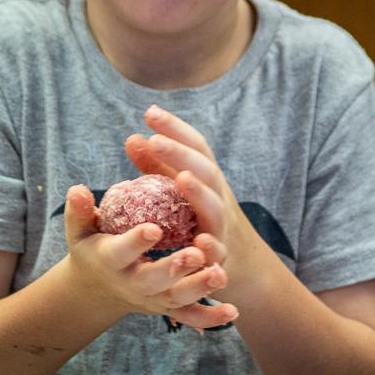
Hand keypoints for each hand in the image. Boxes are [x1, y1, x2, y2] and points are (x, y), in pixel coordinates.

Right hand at [63, 184, 236, 330]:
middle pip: (153, 280)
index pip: (121, 251)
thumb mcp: (80, 231)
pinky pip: (190, 315)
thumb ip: (79, 212)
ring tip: (220, 274)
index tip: (153, 229)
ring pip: (177, 298)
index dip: (136, 242)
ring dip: (199, 289)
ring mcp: (153, 298)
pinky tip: (232, 311)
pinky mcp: (168, 307)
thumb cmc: (92, 248)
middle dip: (174, 269)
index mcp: (111, 260)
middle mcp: (133, 282)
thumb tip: (78, 190)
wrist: (98, 288)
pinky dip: (211, 317)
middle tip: (194, 254)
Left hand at [125, 105, 246, 261]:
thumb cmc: (200, 219)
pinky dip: (211, 246)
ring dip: (200, 193)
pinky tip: (200, 240)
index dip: (175, 128)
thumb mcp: (180, 191)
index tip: (150, 112)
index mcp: (206, 178)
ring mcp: (221, 227)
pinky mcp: (221, 258)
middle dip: (181, 154)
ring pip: (214, 207)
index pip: (195, 147)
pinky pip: (218, 251)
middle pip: (205, 171)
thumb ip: (157, 168)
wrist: (242, 263)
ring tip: (182, 179)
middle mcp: (217, 197)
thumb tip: (133, 138)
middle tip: (155, 141)